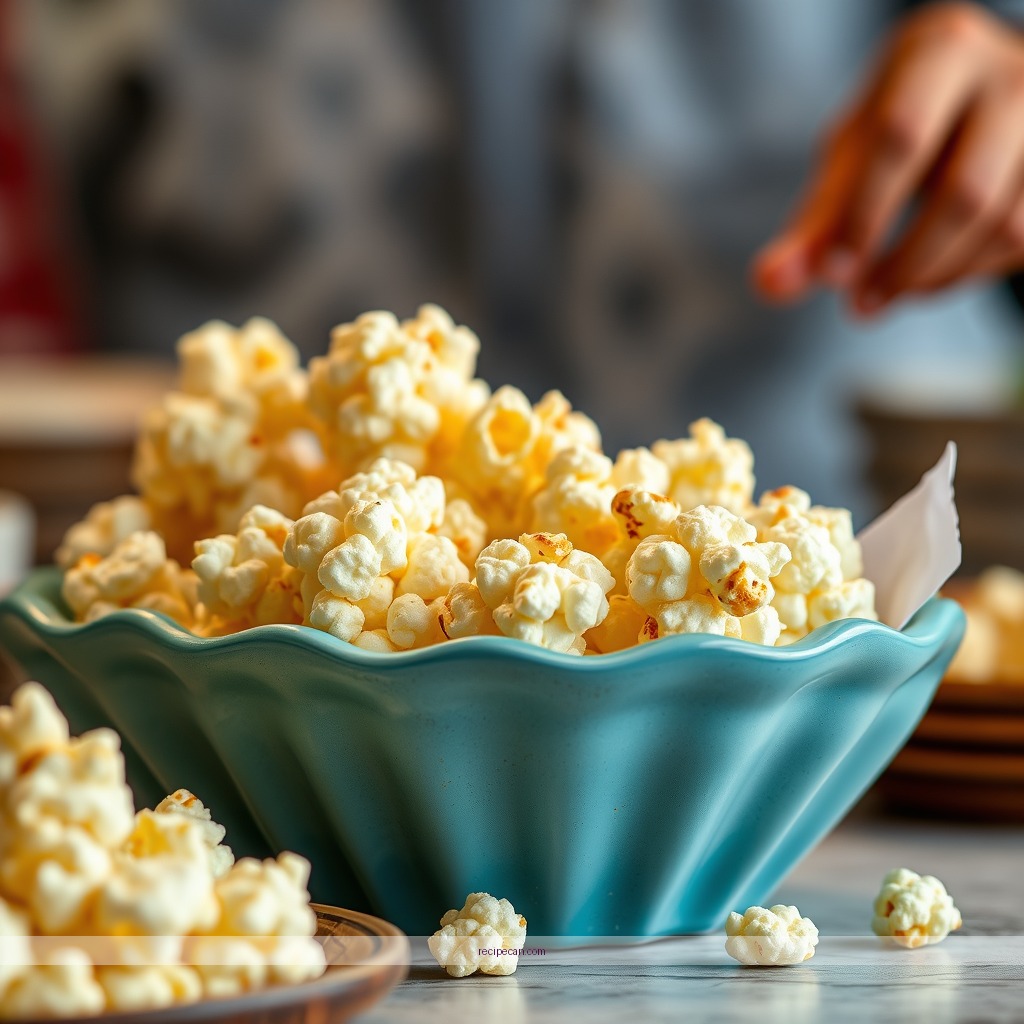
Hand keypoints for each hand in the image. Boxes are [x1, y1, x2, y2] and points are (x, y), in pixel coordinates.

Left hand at [754, 3, 1023, 314]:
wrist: (986, 106)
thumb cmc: (905, 129)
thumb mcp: (851, 160)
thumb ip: (814, 223)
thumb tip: (769, 284)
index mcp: (941, 50)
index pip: (900, 136)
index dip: (863, 216)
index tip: (831, 274)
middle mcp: (1011, 74)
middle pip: (962, 191)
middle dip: (903, 263)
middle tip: (858, 304)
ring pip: (1001, 225)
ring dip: (933, 278)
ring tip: (883, 296)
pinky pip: (1022, 242)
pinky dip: (966, 276)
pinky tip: (929, 280)